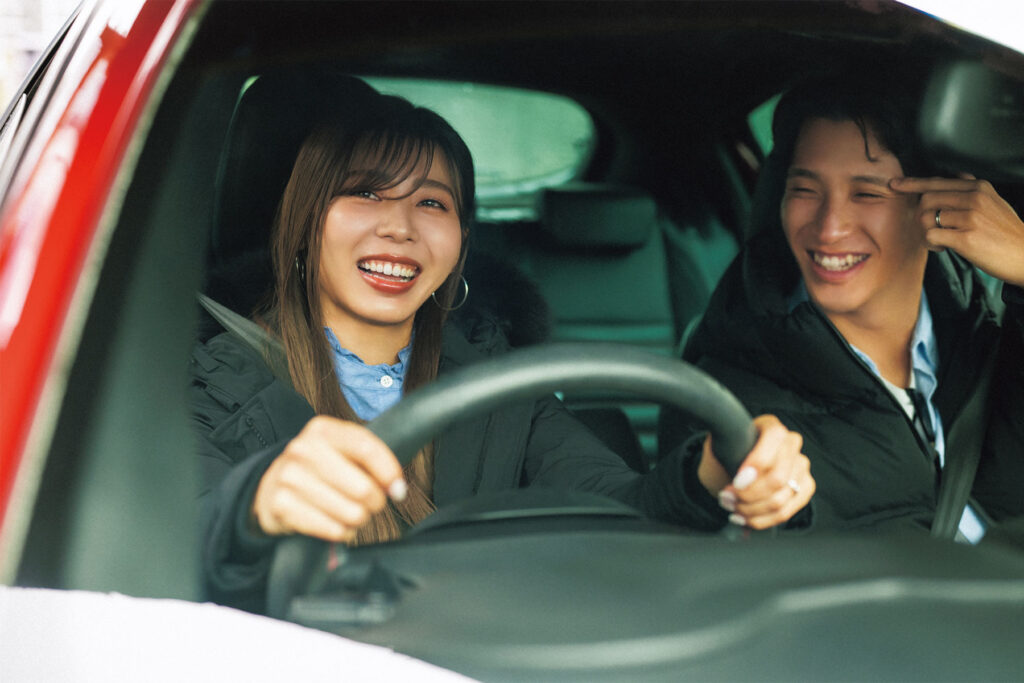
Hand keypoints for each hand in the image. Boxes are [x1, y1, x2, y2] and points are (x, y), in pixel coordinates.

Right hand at [252, 416, 406, 541]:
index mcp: (323, 430)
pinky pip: (332, 529)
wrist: (269, 486)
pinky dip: (341, 531)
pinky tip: (334, 523)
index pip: (367, 448)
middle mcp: (304, 449)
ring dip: (358, 519)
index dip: (389, 473)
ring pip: (352, 513)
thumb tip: (397, 488)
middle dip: (375, 503)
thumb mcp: (339, 451)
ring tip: (349, 512)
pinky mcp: (281, 505)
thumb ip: (370, 460)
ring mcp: (290, 477)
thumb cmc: (317, 469)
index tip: (398, 490)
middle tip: (369, 503)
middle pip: (363, 488)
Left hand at [698, 414, 813, 528]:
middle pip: (778, 478)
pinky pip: (785, 512)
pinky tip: (743, 517)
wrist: (727, 468)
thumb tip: (735, 468)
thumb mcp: (717, 445)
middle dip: (748, 495)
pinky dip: (761, 520)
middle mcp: (790, 443)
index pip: (774, 439)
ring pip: (780, 499)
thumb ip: (723, 449)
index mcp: (770, 426)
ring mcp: (800, 466)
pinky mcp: (804, 488)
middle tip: (726, 498)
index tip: (736, 482)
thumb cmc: (723, 454)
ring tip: (731, 507)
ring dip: (750, 510)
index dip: (757, 463)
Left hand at [891, 175, 1023, 287]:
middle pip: (926, 200)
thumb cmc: (1006, 232)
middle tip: (933, 230)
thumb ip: (973, 189)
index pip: (937, 182)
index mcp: (978, 187)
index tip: (895, 185)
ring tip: (942, 242)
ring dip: (927, 233)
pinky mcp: (966, 238)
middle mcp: (974, 198)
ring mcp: (970, 217)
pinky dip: (931, 244)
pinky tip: (945, 248)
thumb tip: (955, 176)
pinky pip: (931, 236)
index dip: (912, 184)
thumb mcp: (994, 201)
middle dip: (922, 217)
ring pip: (926, 218)